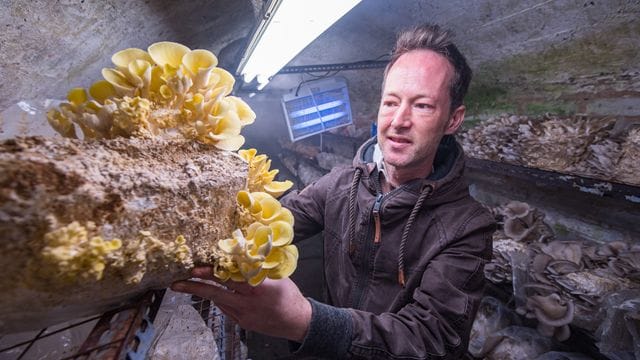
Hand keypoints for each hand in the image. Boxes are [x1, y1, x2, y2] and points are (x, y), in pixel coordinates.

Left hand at [171, 267, 311, 342]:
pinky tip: (213, 293)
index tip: (195, 268)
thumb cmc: (289, 295)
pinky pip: (226, 309)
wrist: (297, 321)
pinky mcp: (242, 323)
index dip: (211, 273)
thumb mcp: (276, 276)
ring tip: (187, 285)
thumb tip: (239, 255)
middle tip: (178, 282)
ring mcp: (243, 315)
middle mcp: (248, 302)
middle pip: (216, 293)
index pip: (229, 278)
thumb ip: (256, 268)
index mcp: (257, 287)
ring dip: (203, 292)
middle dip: (195, 287)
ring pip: (218, 302)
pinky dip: (219, 299)